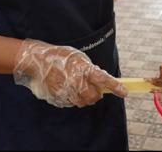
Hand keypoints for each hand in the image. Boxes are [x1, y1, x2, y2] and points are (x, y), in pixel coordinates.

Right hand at [13, 39, 127, 107]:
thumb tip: (100, 80)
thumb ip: (89, 69)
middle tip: (94, 90)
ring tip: (77, 87)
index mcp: (83, 68)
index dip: (115, 86)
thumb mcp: (78, 58)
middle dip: (96, 95)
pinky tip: (66, 89)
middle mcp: (76, 81)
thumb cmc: (59, 57)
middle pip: (93, 97)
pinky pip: (70, 103)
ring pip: (82, 102)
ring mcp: (66, 91)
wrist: (37, 61)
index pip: (103, 79)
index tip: (124, 92)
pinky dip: (72, 99)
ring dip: (83, 98)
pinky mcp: (57, 98)